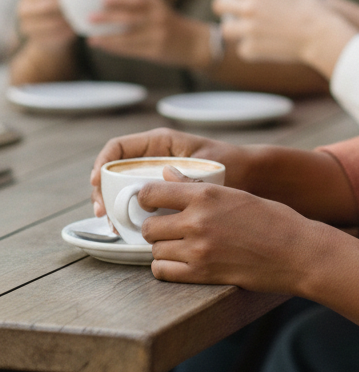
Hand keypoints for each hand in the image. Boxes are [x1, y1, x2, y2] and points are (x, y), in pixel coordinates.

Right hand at [17, 0, 75, 48]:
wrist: (48, 31)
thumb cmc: (56, 5)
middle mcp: (23, 7)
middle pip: (47, 5)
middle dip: (65, 6)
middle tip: (82, 5)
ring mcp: (25, 24)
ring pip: (50, 22)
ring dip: (66, 20)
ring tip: (80, 17)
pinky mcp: (33, 39)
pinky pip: (51, 36)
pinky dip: (64, 32)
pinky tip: (74, 29)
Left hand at [87, 0, 209, 68]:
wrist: (193, 43)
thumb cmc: (169, 23)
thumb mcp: (159, 9)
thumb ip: (139, 6)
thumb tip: (106, 6)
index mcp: (158, 4)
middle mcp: (158, 18)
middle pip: (129, 18)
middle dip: (108, 18)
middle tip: (90, 17)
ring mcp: (157, 36)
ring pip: (127, 36)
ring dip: (107, 37)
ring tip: (91, 37)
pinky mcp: (155, 51)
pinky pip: (130, 49)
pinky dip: (114, 47)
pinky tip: (102, 45)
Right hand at [90, 127, 250, 215]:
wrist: (249, 176)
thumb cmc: (230, 164)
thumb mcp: (205, 168)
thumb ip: (184, 176)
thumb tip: (158, 187)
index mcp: (160, 143)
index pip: (119, 146)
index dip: (102, 162)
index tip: (96, 181)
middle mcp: (154, 158)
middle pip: (114, 170)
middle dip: (102, 190)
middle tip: (102, 212)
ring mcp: (155, 176)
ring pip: (121, 188)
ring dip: (112, 205)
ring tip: (114, 224)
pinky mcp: (161, 194)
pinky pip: (136, 201)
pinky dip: (127, 214)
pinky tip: (127, 228)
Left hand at [139, 168, 316, 289]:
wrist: (294, 250)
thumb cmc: (270, 218)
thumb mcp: (234, 193)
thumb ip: (196, 186)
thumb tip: (166, 174)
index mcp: (206, 194)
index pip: (153, 193)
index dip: (145, 199)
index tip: (148, 203)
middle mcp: (197, 220)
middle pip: (149, 227)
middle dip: (154, 228)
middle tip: (167, 228)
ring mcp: (198, 249)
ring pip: (155, 251)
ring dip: (163, 248)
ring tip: (179, 245)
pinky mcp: (202, 274)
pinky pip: (163, 272)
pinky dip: (166, 267)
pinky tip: (180, 261)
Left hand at [214, 0, 355, 74]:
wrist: (321, 35)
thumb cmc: (314, 9)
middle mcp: (250, 8)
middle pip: (219, 5)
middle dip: (224, 7)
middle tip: (232, 11)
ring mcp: (249, 30)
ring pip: (226, 30)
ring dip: (234, 29)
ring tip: (243, 31)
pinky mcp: (252, 49)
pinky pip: (242, 48)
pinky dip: (251, 48)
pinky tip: (261, 46)